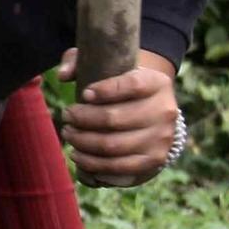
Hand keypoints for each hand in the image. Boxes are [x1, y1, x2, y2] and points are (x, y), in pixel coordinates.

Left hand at [53, 48, 178, 187]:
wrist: (152, 111)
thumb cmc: (121, 86)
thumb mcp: (107, 66)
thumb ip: (80, 62)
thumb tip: (63, 76)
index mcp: (157, 83)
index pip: (131, 85)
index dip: (104, 90)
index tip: (84, 94)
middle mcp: (165, 110)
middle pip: (114, 118)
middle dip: (82, 119)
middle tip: (66, 116)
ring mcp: (161, 138)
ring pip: (112, 145)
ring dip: (82, 142)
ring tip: (68, 133)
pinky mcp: (154, 160)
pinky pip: (119, 167)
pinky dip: (93, 163)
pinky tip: (78, 154)